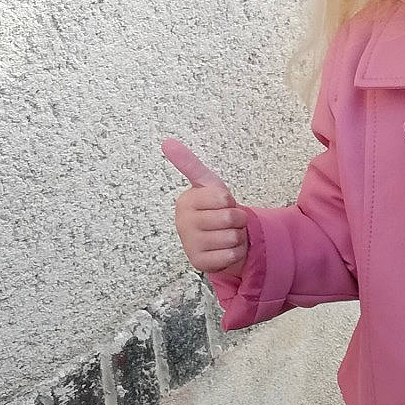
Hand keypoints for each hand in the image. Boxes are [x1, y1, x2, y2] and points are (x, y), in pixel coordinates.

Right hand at [162, 137, 248, 276]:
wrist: (216, 238)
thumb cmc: (212, 209)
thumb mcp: (206, 184)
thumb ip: (188, 163)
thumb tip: (166, 141)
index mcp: (185, 202)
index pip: (223, 198)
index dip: (229, 201)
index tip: (220, 203)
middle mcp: (183, 223)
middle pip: (230, 218)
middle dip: (238, 219)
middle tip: (227, 221)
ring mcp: (190, 245)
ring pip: (233, 238)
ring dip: (238, 236)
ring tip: (226, 234)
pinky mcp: (199, 263)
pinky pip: (232, 255)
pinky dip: (236, 252)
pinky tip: (224, 249)